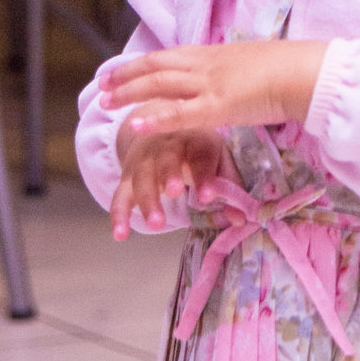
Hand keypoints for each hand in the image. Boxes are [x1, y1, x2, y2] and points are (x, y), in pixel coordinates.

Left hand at [99, 40, 328, 136]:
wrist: (305, 73)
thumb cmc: (289, 70)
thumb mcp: (253, 66)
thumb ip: (235, 73)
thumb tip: (232, 78)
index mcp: (214, 54)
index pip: (168, 56)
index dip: (140, 64)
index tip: (118, 71)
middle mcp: (206, 65)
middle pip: (156, 66)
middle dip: (126, 76)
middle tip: (101, 86)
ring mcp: (210, 84)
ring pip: (160, 85)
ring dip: (130, 92)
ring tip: (106, 102)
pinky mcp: (219, 106)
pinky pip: (181, 113)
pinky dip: (156, 117)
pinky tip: (135, 123)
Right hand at [111, 122, 237, 239]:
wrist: (157, 125)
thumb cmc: (196, 149)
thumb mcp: (217, 159)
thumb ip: (229, 187)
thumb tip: (241, 220)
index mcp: (194, 139)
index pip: (200, 155)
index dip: (203, 175)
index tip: (208, 195)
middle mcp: (166, 146)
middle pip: (166, 160)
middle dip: (169, 176)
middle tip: (175, 193)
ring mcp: (144, 160)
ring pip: (142, 178)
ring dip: (147, 200)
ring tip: (155, 224)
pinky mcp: (127, 175)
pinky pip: (120, 195)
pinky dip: (118, 214)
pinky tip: (120, 234)